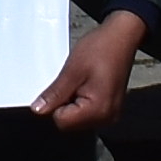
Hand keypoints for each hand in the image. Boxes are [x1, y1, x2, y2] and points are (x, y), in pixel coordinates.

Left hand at [33, 10, 149, 134]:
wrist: (122, 37)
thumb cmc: (100, 49)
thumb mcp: (72, 70)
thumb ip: (55, 93)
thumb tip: (38, 110)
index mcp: (98, 110)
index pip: (62, 121)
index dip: (55, 103)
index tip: (62, 85)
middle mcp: (106, 118)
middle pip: (70, 123)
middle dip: (64, 104)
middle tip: (72, 80)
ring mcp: (110, 115)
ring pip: (77, 118)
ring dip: (72, 102)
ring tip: (81, 80)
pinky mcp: (110, 109)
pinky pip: (87, 112)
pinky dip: (81, 100)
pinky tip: (86, 84)